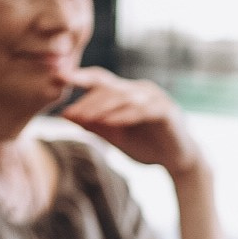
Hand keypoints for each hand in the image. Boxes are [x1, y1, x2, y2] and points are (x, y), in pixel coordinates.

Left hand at [59, 67, 202, 178]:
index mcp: (127, 92)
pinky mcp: (166, 111)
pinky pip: (142, 110)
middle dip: (87, 100)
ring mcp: (154, 97)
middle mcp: (140, 89)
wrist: (180, 162)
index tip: (57, 78)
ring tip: (85, 118)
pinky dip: (124, 116)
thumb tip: (66, 114)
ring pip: (123, 97)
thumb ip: (95, 125)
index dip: (79, 77)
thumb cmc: (149, 147)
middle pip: (109, 88)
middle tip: (69, 112)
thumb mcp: (116, 137)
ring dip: (102, 108)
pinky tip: (109, 122)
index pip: (100, 80)